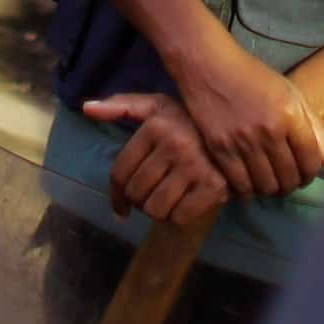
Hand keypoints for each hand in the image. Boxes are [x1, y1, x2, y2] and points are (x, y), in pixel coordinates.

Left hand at [84, 92, 229, 224]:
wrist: (237, 137)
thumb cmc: (188, 123)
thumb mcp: (157, 108)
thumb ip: (122, 106)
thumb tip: (87, 109)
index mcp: (156, 125)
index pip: (120, 172)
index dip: (115, 195)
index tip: (120, 206)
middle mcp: (175, 144)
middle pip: (136, 193)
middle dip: (139, 201)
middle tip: (151, 196)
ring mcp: (196, 165)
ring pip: (155, 209)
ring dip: (157, 210)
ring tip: (166, 199)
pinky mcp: (214, 186)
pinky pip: (179, 217)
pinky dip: (178, 216)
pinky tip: (184, 203)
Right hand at [172, 40, 323, 198]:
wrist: (210, 66)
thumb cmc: (254, 78)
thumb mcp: (292, 95)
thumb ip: (318, 131)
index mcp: (290, 114)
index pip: (311, 160)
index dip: (312, 173)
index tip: (307, 173)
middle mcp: (268, 131)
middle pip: (290, 177)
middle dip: (293, 183)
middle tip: (289, 180)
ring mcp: (242, 142)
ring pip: (266, 186)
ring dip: (272, 189)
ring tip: (270, 182)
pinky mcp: (219, 149)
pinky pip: (240, 186)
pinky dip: (248, 191)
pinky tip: (250, 183)